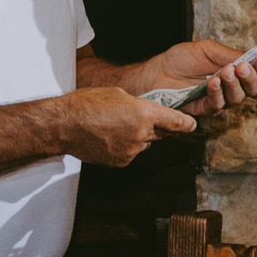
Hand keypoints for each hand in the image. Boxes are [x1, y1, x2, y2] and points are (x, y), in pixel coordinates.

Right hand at [57, 87, 195, 166]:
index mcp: (143, 113)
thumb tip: (149, 112)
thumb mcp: (118, 94)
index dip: (186, 124)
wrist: (64, 125)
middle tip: (138, 119)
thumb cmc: (87, 104)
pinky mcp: (121, 162)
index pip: (175, 122)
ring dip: (138, 137)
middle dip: (154, 127)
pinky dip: (125, 147)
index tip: (192, 125)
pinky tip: (110, 138)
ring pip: (145, 144)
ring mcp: (131, 150)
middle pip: (160, 133)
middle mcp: (141, 134)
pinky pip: (131, 153)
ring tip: (116, 127)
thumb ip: (139, 105)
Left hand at [148, 39, 256, 115]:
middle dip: (251, 79)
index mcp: (234, 70)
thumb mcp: (207, 49)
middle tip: (244, 68)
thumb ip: (228, 54)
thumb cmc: (180, 60)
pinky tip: (213, 82)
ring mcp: (218, 99)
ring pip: (237, 98)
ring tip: (226, 72)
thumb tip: (251, 57)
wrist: (156, 73)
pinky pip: (217, 105)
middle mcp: (230, 87)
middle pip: (252, 89)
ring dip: (234, 85)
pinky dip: (217, 93)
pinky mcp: (204, 110)